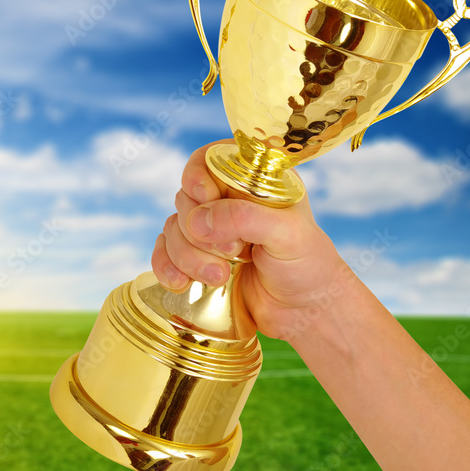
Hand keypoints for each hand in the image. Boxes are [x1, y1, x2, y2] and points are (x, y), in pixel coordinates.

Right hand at [150, 140, 352, 340]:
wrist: (302, 312)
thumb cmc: (306, 266)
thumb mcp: (287, 234)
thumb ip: (245, 218)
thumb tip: (197, 221)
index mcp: (253, 181)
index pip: (209, 158)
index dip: (198, 175)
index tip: (206, 197)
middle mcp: (227, 201)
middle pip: (186, 198)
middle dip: (200, 230)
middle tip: (233, 252)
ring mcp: (209, 231)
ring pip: (173, 228)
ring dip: (188, 256)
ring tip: (219, 278)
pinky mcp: (195, 258)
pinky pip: (163, 253)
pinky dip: (166, 267)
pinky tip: (180, 283)